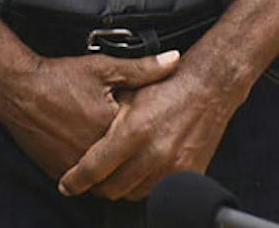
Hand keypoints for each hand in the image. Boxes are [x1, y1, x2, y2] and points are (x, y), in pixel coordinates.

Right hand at [0, 50, 180, 180]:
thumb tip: (175, 59)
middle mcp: (92, 152)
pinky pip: (83, 182)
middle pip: (125, 164)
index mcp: (110, 128)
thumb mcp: (105, 67)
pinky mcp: (57, 170)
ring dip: (114, 170)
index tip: (158, 124)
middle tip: (144, 145)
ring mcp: (73, 165)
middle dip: (135, 157)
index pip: (142, 141)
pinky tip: (98, 155)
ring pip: (105, 179)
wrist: (18, 90)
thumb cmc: (61, 77)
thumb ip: (143, 69)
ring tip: (123, 154)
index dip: (151, 132)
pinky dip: (93, 173)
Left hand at [57, 58, 239, 200]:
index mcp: (134, 130)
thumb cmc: (171, 85)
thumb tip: (81, 141)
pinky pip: (156, 191)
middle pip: (111, 188)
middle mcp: (153, 152)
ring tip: (120, 169)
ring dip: (123, 186)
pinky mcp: (188, 173)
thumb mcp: (130, 92)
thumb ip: (106, 120)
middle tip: (95, 176)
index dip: (76, 180)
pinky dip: (146, 184)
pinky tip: (143, 168)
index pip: (94, 169)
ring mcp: (172, 166)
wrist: (210, 85)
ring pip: (132, 194)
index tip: (68, 184)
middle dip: (98, 185)